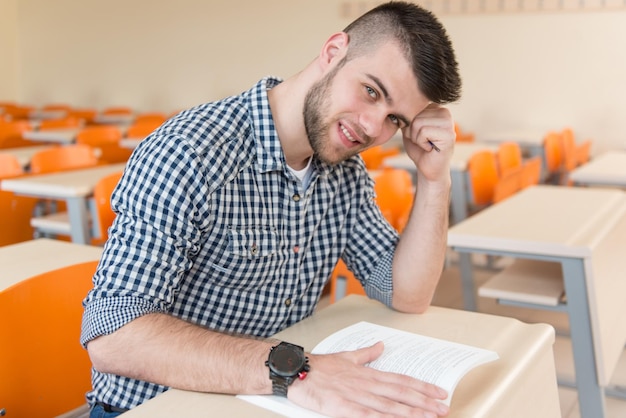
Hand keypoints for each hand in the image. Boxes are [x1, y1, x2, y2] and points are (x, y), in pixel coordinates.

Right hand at [289, 342, 449, 417]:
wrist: (296, 370)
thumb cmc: (320, 365)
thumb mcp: (346, 356)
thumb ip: (366, 354)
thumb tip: (381, 346)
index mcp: (368, 373)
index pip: (401, 380)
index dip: (421, 387)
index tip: (438, 392)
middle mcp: (366, 384)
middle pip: (400, 394)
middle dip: (424, 402)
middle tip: (444, 408)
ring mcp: (355, 396)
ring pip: (388, 407)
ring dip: (411, 412)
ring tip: (430, 417)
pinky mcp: (342, 409)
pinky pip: (366, 416)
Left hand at [401, 104, 454, 183]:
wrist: (427, 168)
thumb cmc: (418, 149)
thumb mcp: (409, 128)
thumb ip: (406, 116)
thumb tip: (397, 106)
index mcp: (436, 108)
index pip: (413, 108)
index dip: (409, 125)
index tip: (419, 135)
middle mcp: (445, 112)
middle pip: (415, 115)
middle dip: (412, 132)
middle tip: (423, 142)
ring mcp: (449, 123)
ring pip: (418, 123)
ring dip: (416, 138)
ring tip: (426, 144)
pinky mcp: (449, 134)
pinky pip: (423, 132)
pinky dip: (421, 143)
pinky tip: (430, 148)